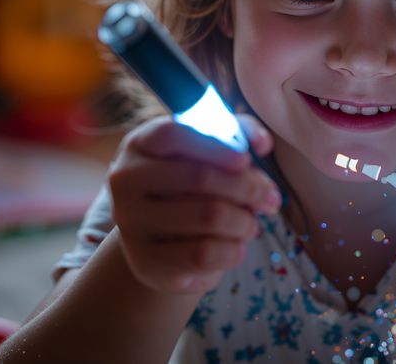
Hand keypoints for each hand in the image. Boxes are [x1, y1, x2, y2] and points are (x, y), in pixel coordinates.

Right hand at [108, 114, 278, 293]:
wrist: (164, 239)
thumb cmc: (193, 185)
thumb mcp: (211, 151)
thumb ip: (239, 134)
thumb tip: (262, 143)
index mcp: (140, 144)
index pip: (174, 134)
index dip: (216, 146)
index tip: (246, 160)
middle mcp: (125, 181)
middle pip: (200, 178)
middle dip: (248, 188)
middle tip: (271, 198)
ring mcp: (130, 223)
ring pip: (209, 216)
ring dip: (245, 221)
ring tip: (251, 224)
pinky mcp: (144, 262)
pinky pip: (204, 254)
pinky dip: (233, 250)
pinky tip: (236, 246)